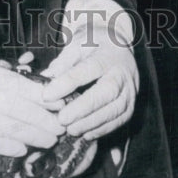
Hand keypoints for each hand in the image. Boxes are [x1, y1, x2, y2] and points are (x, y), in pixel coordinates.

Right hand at [0, 43, 63, 156]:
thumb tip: (16, 81)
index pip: (24, 88)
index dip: (46, 97)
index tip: (62, 101)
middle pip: (22, 111)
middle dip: (45, 120)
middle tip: (64, 126)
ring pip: (9, 129)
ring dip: (32, 135)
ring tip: (50, 139)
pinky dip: (6, 146)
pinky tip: (21, 150)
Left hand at [40, 19, 138, 140]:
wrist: (118, 46)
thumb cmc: (94, 45)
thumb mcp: (78, 44)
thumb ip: (63, 61)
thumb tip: (45, 78)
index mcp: (109, 53)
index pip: (89, 68)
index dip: (68, 82)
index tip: (47, 95)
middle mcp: (123, 72)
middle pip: (107, 91)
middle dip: (84, 108)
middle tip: (62, 119)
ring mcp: (130, 89)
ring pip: (116, 109)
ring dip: (92, 122)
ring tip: (70, 129)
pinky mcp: (131, 104)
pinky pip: (120, 120)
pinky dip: (103, 129)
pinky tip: (86, 134)